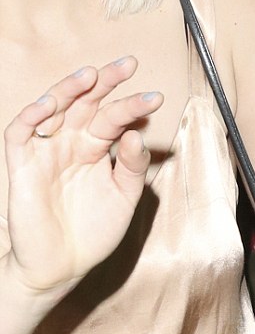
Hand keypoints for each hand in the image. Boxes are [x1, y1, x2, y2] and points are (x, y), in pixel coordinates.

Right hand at [4, 57, 160, 296]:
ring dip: (69, 88)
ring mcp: (46, 151)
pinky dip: (32, 115)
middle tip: (127, 64)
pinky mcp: (22, 165)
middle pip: (86, 101)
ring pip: (54, 108)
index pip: (114, 116)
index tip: (156, 98)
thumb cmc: (94, 231)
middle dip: (106, 81)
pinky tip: (51, 104)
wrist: (61, 268)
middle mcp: (71, 142)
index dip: (133, 105)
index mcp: (96, 147)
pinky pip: (20, 133)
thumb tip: (136, 135)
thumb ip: (132, 166)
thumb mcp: (124, 197)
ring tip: (91, 75)